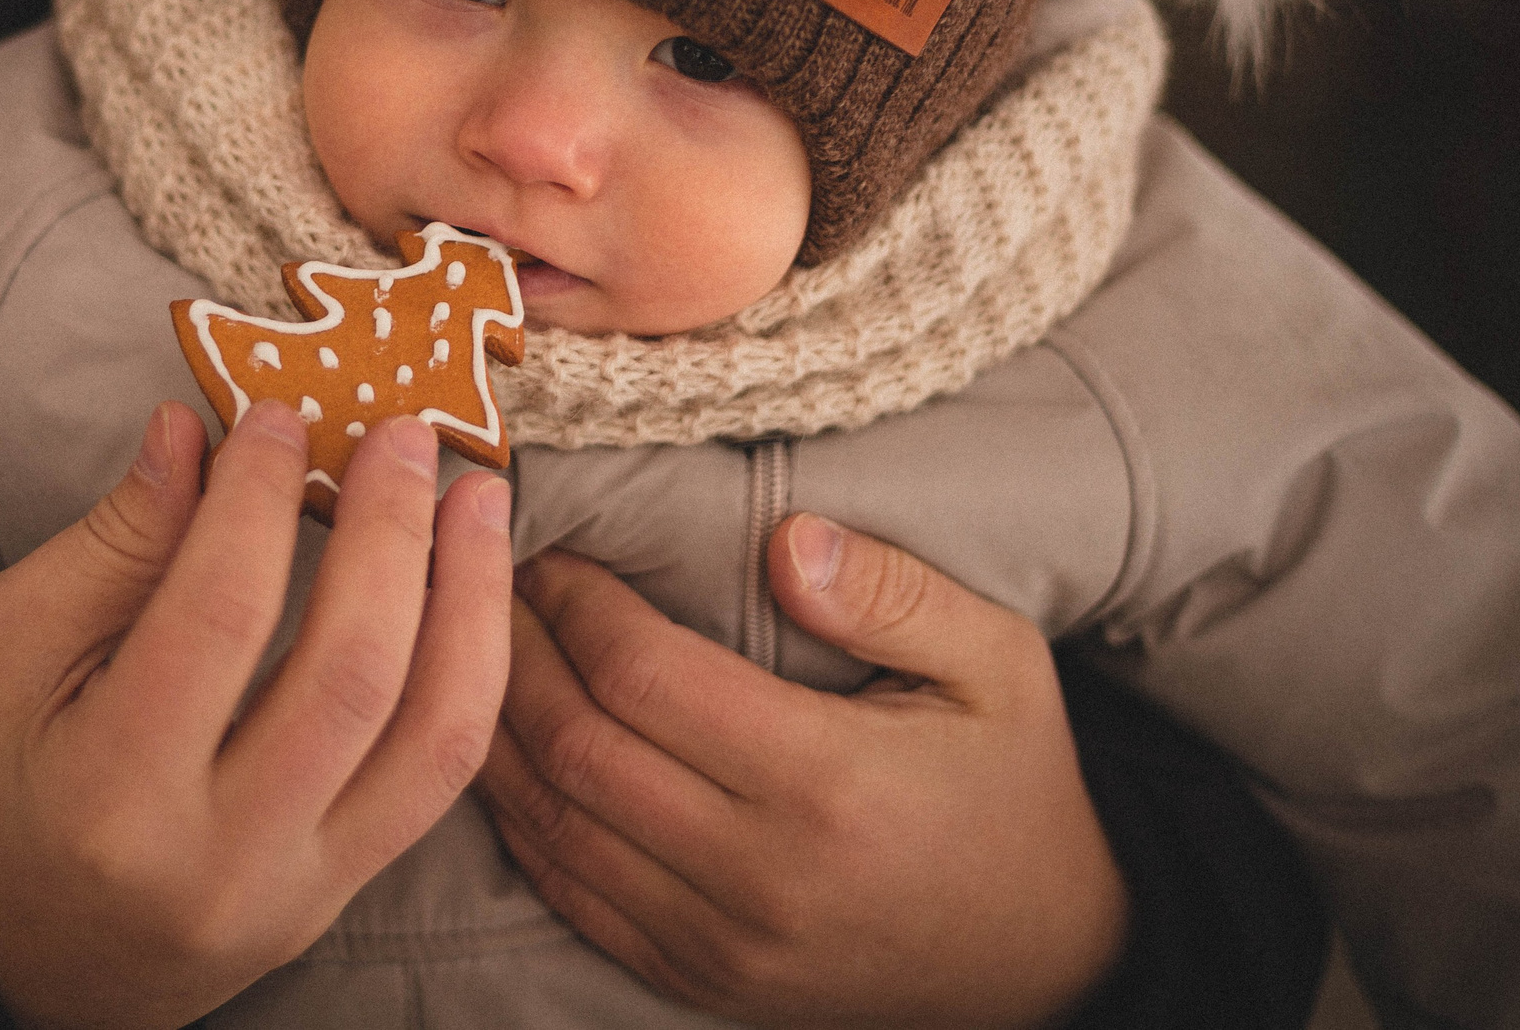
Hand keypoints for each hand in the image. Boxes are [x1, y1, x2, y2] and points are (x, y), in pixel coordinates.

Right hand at [0, 400, 512, 1028]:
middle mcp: (219, 856)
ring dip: (470, 599)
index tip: (278, 417)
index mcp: (109, 796)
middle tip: (401, 434)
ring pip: (432, 734)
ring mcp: (299, 886)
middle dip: (390, 533)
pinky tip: (474, 586)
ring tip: (478, 497)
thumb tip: (190, 434)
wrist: (29, 960)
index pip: (217, 618)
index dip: (258, 499)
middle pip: (348, 673)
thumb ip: (104, 550)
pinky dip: (474, 669)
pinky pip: (443, 772)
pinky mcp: (345, 887)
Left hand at [479, 515, 1127, 1029]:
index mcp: (829, 783)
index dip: (576, 601)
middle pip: (579, 747)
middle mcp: (761, 874)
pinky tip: (505, 750)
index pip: (645, 676)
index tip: (552, 546)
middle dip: (514, 650)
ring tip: (476, 648)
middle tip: (488, 581)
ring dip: (497, 730)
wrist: (1043, 957)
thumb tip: (784, 539)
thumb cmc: (1012, 783)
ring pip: (556, 826)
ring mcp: (722, 942)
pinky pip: (573, 895)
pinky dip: (522, 818)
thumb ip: (894, 591)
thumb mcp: (1001, 662)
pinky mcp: (700, 979)